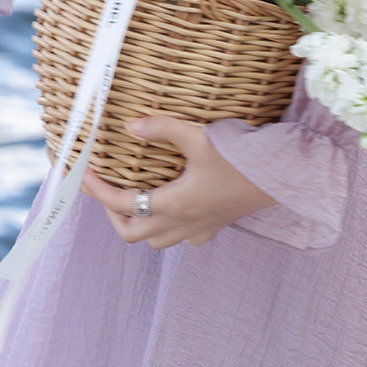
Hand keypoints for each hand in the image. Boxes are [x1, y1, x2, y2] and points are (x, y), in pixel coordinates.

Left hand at [81, 116, 276, 248]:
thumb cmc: (244, 158)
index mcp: (173, 203)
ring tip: (135, 199)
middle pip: (131, 234)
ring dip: (139, 224)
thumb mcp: (200, 137)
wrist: (284, 177)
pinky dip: (170, 228)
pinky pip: (185, 238)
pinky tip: (175, 209)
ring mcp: (200, 229)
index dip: (95, 190)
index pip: (119, 203)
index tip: (81, 174)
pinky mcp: (216, 226)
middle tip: (108, 189)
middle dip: (112, 214)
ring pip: (155, 241)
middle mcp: (183, 223)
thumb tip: (131, 126)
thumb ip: (163, 129)